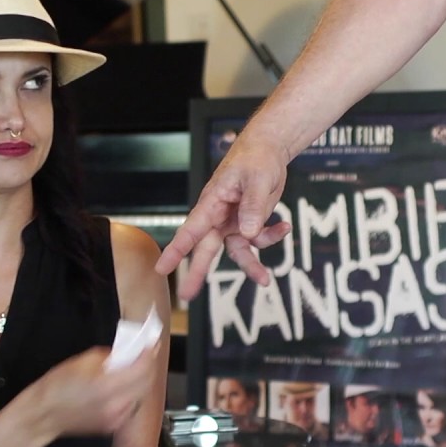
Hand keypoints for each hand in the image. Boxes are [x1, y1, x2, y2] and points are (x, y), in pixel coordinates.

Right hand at [33, 345, 157, 436]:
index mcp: (107, 385)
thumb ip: (110, 356)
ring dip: (140, 381)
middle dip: (148, 366)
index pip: (142, 368)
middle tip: (146, 353)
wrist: (44, 414)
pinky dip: (130, 394)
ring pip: (139, 395)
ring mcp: (115, 418)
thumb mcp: (83, 361)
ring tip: (132, 369)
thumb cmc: (58, 386)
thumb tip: (126, 352)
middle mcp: (115, 404)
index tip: (151, 344)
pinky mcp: (112, 426)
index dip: (149, 354)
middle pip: (146, 382)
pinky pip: (130, 406)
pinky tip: (120, 387)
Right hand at [156, 135, 292, 300]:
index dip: (175, 250)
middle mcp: (219, 216)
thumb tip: (249, 234)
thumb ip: (252, 207)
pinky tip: (284, 227)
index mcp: (212, 202)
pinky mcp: (250, 223)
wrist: (269, 150)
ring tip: (265, 280)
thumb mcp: (256, 179)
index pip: (190, 229)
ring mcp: (234, 222)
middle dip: (198, 272)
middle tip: (188, 296)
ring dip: (251, 265)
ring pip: (237, 251)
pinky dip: (271, 237)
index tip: (161, 268)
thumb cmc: (255, 158)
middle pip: (206, 248)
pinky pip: (258, 239)